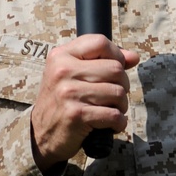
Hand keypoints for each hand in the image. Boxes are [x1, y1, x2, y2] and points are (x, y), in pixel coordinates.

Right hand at [30, 35, 139, 173]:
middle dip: (123, 85)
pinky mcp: (76, 114)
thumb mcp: (72, 74)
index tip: (117, 68)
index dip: (117, 55)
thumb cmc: (61, 102)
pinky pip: (114, 115)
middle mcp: (63, 71)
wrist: (41, 133)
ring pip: (118, 93)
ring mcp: (69, 92)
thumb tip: (133, 56)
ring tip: (111, 110)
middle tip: (114, 96)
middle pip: (115, 69)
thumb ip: (101, 62)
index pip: (99, 42)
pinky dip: (119, 122)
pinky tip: (111, 124)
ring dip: (121, 106)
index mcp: (61, 56)